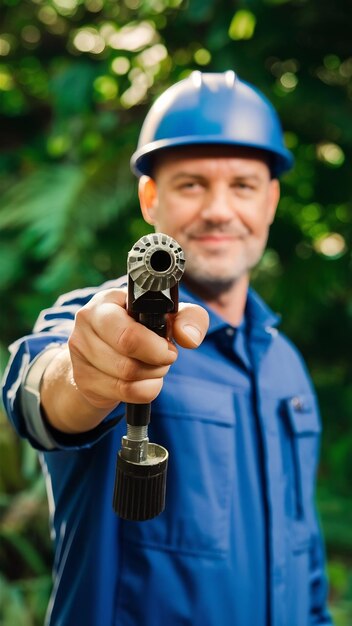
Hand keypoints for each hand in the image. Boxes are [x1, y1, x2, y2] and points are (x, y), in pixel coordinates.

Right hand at [41, 288, 208, 433]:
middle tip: (166, 357)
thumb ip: (190, 318)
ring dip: (152, 376)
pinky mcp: (83, 377)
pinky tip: (144, 381)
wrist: (109, 353)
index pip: (129, 333)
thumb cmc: (142, 329)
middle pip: (128, 357)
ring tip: (154, 367)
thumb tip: (189, 338)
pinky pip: (123, 392)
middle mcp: (87, 321)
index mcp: (108, 301)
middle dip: (157, 361)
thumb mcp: (168, 316)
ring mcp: (80, 351)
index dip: (156, 345)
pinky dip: (145, 390)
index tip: (168, 346)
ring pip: (126, 376)